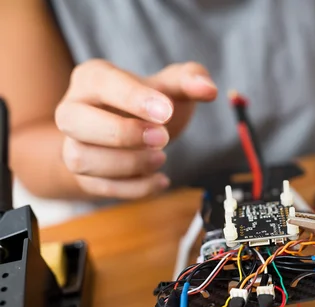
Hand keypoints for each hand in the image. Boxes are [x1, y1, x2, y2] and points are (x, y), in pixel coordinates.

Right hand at [55, 60, 216, 197]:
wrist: (130, 131)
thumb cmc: (149, 103)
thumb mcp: (172, 85)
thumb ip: (191, 80)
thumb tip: (208, 89)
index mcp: (92, 77)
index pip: (101, 82)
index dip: (133, 98)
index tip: (167, 111)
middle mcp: (72, 110)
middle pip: (73, 121)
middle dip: (122, 133)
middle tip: (163, 138)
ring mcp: (73, 145)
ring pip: (80, 159)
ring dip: (127, 164)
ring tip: (161, 158)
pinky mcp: (83, 177)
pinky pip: (98, 188)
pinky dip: (134, 188)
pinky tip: (160, 179)